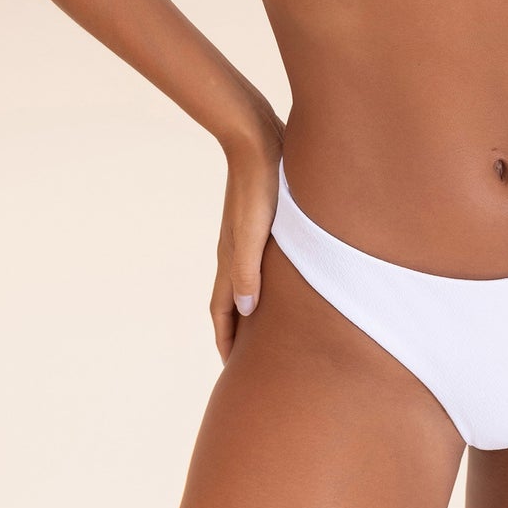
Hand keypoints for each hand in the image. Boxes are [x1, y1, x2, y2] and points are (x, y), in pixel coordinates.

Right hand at [209, 117, 284, 365]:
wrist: (256, 138)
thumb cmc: (259, 187)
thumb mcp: (253, 234)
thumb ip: (247, 273)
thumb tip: (244, 312)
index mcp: (231, 259)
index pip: (224, 311)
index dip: (227, 340)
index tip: (232, 369)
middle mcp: (235, 251)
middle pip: (233, 300)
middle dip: (238, 331)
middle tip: (250, 359)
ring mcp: (248, 235)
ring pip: (247, 281)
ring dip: (252, 307)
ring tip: (268, 327)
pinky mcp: (263, 219)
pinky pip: (260, 261)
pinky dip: (265, 280)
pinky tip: (283, 278)